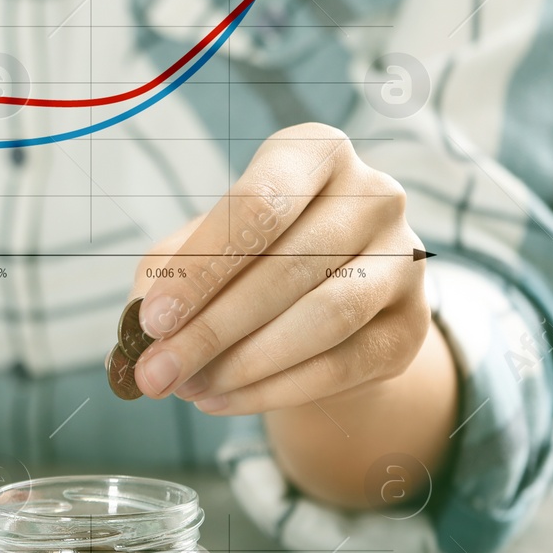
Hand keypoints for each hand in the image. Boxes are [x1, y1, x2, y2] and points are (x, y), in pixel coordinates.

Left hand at [130, 123, 430, 414]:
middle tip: (158, 372)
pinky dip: (275, 390)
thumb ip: (165, 279)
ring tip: (189, 388)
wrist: (324, 301)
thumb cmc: (248, 259)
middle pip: (288, 267)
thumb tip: (140, 336)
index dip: (203, 267)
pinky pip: (344, 365)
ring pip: (326, 317)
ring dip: (246, 363)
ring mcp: (404, 260)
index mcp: (315, 153)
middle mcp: (373, 195)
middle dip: (211, 329)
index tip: (154, 321)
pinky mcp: (412, 327)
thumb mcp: (197, 250)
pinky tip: (223, 400)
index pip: (260, 204)